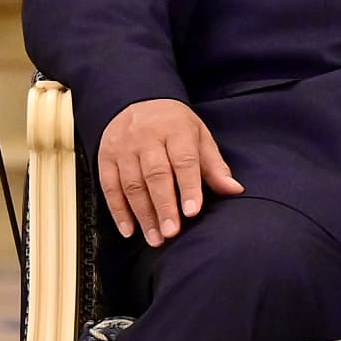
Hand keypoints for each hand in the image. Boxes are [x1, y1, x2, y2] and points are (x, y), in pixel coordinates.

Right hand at [97, 98, 242, 243]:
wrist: (137, 100)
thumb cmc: (175, 125)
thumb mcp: (200, 137)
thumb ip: (214, 166)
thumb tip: (234, 190)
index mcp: (176, 131)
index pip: (184, 161)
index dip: (189, 187)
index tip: (193, 211)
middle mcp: (147, 139)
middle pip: (155, 175)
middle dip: (164, 206)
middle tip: (172, 233)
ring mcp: (123, 148)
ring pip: (131, 184)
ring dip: (143, 214)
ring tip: (156, 239)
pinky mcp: (105, 158)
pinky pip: (109, 187)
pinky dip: (118, 211)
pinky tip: (129, 230)